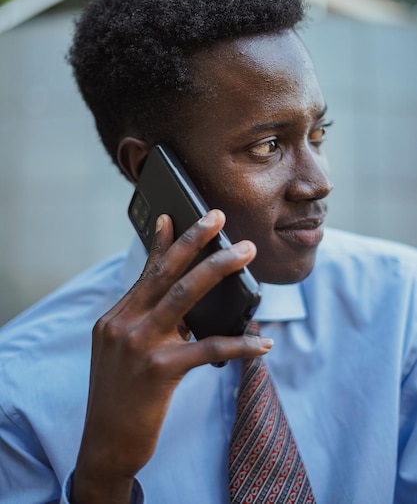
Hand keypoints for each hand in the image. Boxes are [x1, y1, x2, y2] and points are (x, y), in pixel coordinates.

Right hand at [72, 209, 272, 502]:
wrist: (104, 446)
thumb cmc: (120, 398)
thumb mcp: (122, 353)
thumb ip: (147, 325)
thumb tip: (187, 306)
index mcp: (115, 318)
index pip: (145, 273)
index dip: (161, 242)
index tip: (174, 215)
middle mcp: (123, 324)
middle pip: (164, 272)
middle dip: (194, 241)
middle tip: (218, 217)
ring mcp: (138, 345)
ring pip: (184, 296)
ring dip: (219, 270)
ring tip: (245, 254)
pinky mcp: (158, 371)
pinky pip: (207, 349)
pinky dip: (239, 345)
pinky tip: (262, 343)